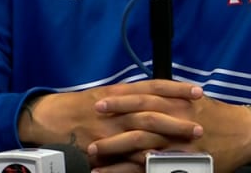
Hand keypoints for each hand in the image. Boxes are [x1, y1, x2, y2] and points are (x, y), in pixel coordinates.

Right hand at [18, 81, 206, 167]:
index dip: (178, 89)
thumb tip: (162, 94)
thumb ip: (134, 94)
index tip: (199, 92)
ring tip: (185, 147)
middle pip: (153, 112)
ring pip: (142, 135)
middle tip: (199, 127)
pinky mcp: (100, 148)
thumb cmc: (82, 104)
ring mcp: (109, 129)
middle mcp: (117, 108)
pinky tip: (158, 163)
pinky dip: (141, 160)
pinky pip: (124, 156)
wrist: (51, 117)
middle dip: (178, 120)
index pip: (155, 87)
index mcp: (121, 91)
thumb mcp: (109, 93)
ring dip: (165, 141)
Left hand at [88, 94, 250, 172]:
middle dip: (114, 119)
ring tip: (93, 153)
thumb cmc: (222, 117)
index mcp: (179, 102)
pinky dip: (126, 171)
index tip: (103, 98)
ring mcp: (176, 143)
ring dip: (114, 148)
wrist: (246, 134)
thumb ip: (175, 99)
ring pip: (138, 145)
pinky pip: (146, 168)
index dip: (123, 97)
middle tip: (92, 121)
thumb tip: (153, 98)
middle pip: (138, 118)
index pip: (145, 96)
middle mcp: (176, 120)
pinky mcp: (178, 162)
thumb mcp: (198, 102)